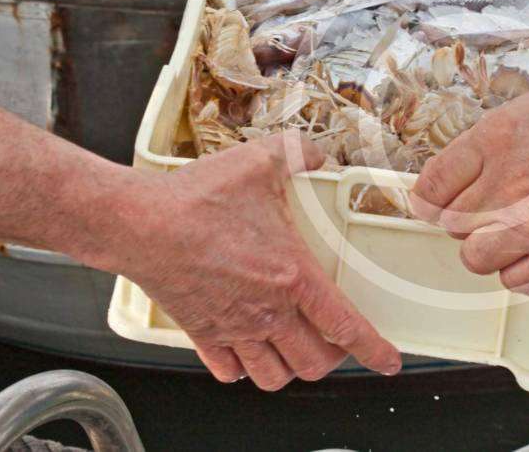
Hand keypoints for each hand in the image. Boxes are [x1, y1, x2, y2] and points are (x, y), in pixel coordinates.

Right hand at [110, 131, 400, 389]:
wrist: (138, 222)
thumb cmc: (196, 199)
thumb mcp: (260, 161)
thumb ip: (298, 153)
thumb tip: (317, 153)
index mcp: (292, 276)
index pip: (346, 326)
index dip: (375, 349)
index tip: (389, 360)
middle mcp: (266, 311)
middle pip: (314, 362)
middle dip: (332, 359)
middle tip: (335, 343)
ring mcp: (233, 327)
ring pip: (274, 376)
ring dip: (290, 368)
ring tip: (295, 350)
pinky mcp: (202, 332)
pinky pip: (230, 370)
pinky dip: (244, 368)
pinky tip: (248, 351)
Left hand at [410, 86, 528, 293]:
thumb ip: (479, 147)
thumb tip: (434, 188)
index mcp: (501, 138)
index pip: (432, 185)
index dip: (430, 196)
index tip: (435, 200)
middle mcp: (516, 181)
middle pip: (450, 225)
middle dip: (464, 217)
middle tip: (491, 204)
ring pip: (475, 259)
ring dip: (487, 247)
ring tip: (512, 227)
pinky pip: (513, 281)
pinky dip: (518, 268)